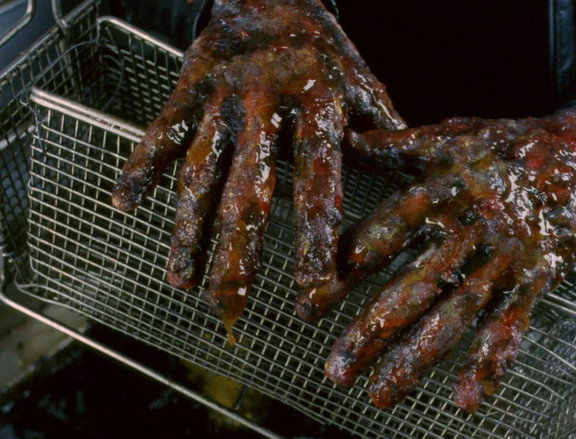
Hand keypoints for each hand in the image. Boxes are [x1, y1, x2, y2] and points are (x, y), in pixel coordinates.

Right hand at [111, 0, 403, 340]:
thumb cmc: (324, 52)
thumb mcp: (363, 86)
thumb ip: (384, 139)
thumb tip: (416, 191)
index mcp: (318, 105)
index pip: (318, 183)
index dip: (316, 239)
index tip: (315, 288)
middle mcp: (266, 103)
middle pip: (248, 191)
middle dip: (237, 256)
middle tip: (231, 310)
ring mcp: (221, 96)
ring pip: (200, 173)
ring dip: (188, 231)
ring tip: (183, 282)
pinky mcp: (187, 88)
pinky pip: (161, 132)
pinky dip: (142, 166)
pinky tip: (125, 204)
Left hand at [299, 105, 575, 409]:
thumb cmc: (506, 146)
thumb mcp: (450, 136)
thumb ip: (396, 145)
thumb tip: (344, 136)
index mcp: (444, 188)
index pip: (386, 232)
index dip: (347, 266)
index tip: (311, 303)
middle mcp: (470, 226)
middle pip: (416, 285)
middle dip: (373, 331)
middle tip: (337, 370)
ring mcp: (504, 257)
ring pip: (456, 314)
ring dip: (417, 359)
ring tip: (381, 396)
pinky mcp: (535, 278)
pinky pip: (512, 323)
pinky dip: (491, 362)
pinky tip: (465, 398)